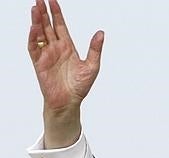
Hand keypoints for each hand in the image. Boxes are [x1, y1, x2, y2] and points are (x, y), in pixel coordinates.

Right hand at [28, 0, 103, 147]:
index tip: (53, 1)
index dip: (57, 13)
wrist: (69, 102)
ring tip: (35, 8)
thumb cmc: (80, 86)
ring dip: (37, 21)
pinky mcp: (39, 63)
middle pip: (48, 26)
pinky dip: (32, 38)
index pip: (61, 26)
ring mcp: (46, 55)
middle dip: (44, 13)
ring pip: (39, 34)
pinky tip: (34, 28)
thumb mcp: (92, 66)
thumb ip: (95, 49)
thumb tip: (101, 33)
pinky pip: (33, 48)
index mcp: (68, 47)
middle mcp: (56, 48)